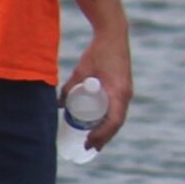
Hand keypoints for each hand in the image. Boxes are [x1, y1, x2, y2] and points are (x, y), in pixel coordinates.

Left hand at [64, 30, 132, 150]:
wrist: (114, 35)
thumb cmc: (98, 51)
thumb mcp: (80, 70)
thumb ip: (70, 87)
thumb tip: (58, 105)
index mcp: (119, 92)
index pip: (113, 121)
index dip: (101, 135)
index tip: (88, 142)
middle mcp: (126, 95)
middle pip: (117, 124)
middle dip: (104, 138)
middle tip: (89, 148)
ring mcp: (126, 92)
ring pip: (118, 118)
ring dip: (108, 131)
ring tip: (94, 142)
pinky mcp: (124, 88)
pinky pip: (118, 110)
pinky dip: (110, 121)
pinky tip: (101, 125)